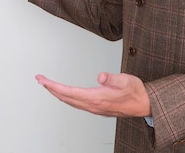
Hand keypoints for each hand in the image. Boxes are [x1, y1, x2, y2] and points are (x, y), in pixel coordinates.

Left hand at [35, 72, 151, 117]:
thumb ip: (112, 78)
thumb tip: (100, 77)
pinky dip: (66, 97)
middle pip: (66, 98)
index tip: (43, 80)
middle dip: (51, 88)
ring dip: (57, 93)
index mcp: (97, 98)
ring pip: (70, 101)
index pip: (70, 92)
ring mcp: (94, 108)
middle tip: (40, 79)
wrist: (144, 105)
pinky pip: (76, 103)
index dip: (54, 86)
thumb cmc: (136, 92)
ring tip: (48, 85)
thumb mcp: (126, 80)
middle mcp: (93, 105)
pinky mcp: (96, 108)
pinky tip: (64, 94)